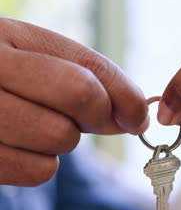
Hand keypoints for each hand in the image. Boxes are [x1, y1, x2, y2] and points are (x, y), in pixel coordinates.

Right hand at [0, 19, 148, 185]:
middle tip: (79, 116)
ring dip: (59, 140)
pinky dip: (38, 165)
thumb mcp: (30, 60)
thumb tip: (134, 117)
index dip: (123, 93)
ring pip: (60, 139)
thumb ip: (82, 79)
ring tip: (30, 125)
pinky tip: (15, 146)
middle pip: (78, 95)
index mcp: (6, 36)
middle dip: (93, 113)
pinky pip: (39, 173)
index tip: (139, 116)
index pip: (84, 66)